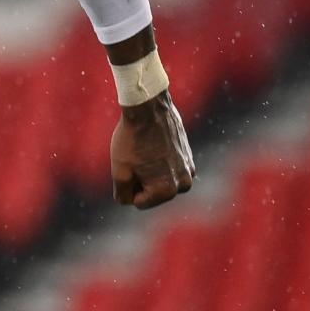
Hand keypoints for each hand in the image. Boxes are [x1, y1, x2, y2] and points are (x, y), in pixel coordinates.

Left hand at [109, 89, 194, 208]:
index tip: (129, 165)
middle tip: (137, 157)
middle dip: (140, 179)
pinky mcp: (189, 157)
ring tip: (145, 151)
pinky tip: (153, 144)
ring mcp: (189, 169)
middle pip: (152, 193)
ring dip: (149, 170)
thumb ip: (123, 193)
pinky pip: (168, 167)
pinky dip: (158, 161)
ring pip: (160, 180)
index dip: (128, 185)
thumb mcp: (119, 171)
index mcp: (167, 190)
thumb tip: (129, 201)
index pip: (138, 202)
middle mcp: (184, 183)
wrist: (148, 108)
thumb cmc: (131, 139)